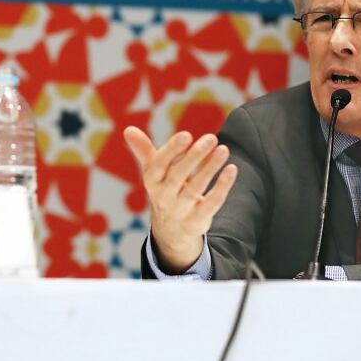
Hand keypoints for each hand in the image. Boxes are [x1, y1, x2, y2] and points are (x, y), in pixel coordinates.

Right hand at [123, 126, 237, 273]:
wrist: (171, 231)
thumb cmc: (165, 190)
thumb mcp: (153, 172)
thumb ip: (144, 150)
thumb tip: (128, 129)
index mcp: (152, 181)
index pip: (158, 165)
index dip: (172, 150)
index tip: (186, 135)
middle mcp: (163, 197)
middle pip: (178, 175)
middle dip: (195, 156)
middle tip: (211, 138)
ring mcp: (180, 210)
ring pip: (196, 188)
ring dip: (210, 168)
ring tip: (223, 149)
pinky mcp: (197, 220)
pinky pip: (211, 203)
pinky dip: (222, 186)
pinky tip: (231, 169)